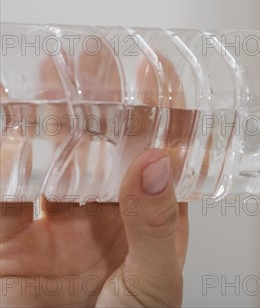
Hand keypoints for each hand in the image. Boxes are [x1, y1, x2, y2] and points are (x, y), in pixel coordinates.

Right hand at [1, 36, 189, 306]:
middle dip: (99, 102)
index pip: (161, 155)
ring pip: (54, 160)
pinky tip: (6, 118)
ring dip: (50, 118)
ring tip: (52, 75)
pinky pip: (4, 191)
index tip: (157, 68)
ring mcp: (57, 228)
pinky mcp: (10, 243)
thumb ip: (158, 226)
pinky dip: (2, 155)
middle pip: (104, 148)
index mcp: (153, 223)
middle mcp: (107, 216)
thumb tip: (160, 162)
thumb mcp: (154, 286)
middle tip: (95, 58)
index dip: (160, 111)